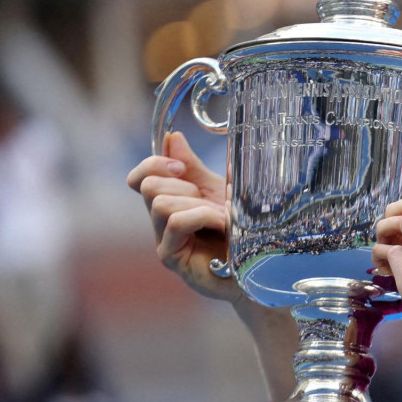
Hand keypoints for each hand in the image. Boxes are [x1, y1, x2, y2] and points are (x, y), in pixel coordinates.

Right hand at [126, 131, 241, 302]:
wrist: (261, 264)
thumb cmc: (241, 230)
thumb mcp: (219, 191)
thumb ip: (195, 168)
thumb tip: (172, 137)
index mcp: (171, 201)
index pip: (140, 178)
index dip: (154, 164)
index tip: (181, 166)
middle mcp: (161, 222)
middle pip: (148, 187)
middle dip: (183, 185)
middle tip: (211, 200)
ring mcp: (165, 241)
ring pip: (160, 204)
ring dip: (197, 204)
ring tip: (223, 216)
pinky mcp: (172, 257)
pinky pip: (175, 223)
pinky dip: (201, 216)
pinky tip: (223, 224)